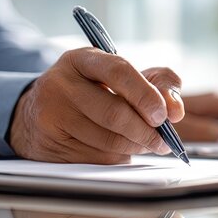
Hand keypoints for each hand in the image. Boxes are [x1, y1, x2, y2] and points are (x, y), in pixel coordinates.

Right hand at [9, 48, 184, 163]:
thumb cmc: (95, 92)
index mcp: (82, 59)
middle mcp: (61, 83)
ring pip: (107, 140)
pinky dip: (117, 158)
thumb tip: (176, 110)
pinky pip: (96, 158)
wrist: (41, 112)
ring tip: (146, 144)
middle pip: (114, 113)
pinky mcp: (49, 143)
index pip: (118, 71)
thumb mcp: (123, 77)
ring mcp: (51, 114)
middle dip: (146, 131)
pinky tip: (120, 150)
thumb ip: (159, 84)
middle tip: (163, 141)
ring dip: (135, 147)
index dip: (146, 95)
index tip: (164, 115)